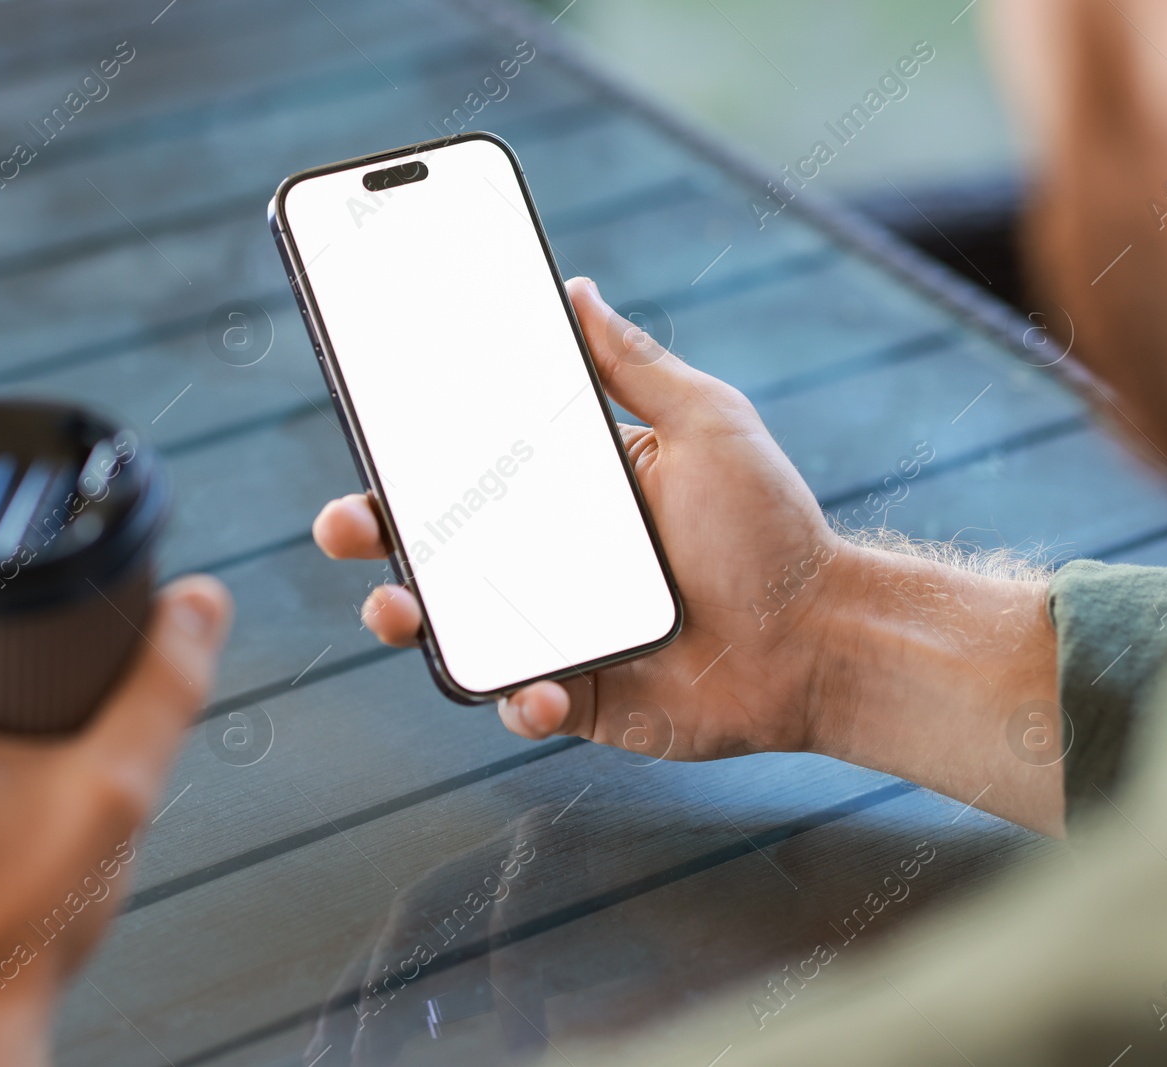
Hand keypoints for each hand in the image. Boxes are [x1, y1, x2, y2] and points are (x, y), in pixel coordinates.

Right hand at [315, 276, 842, 761]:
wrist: (823, 638)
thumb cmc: (771, 529)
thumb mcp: (706, 424)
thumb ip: (634, 364)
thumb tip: (576, 290)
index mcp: (564, 495)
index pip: (464, 470)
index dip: (404, 457)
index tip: (363, 430)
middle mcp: (544, 562)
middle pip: (433, 549)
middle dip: (371, 536)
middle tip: (342, 525)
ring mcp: (554, 631)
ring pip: (453, 630)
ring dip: (410, 621)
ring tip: (398, 610)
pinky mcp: (577, 697)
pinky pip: (521, 702)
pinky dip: (518, 699)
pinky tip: (538, 689)